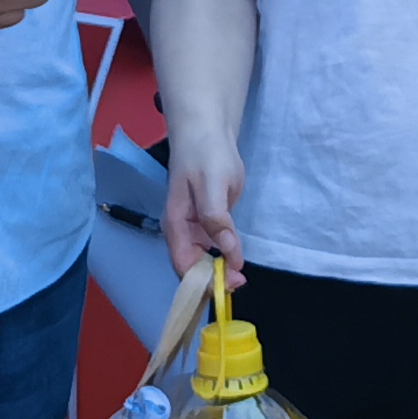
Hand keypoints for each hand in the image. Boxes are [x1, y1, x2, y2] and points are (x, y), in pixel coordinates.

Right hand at [162, 118, 245, 281]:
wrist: (208, 132)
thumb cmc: (206, 156)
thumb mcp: (213, 186)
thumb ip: (217, 220)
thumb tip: (228, 254)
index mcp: (176, 226)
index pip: (184, 266)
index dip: (203, 282)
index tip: (228, 286)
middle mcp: (182, 232)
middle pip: (193, 267)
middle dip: (213, 280)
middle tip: (240, 282)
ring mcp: (195, 227)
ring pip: (204, 260)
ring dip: (220, 271)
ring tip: (241, 276)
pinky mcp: (208, 222)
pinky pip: (213, 247)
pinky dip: (224, 257)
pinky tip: (236, 259)